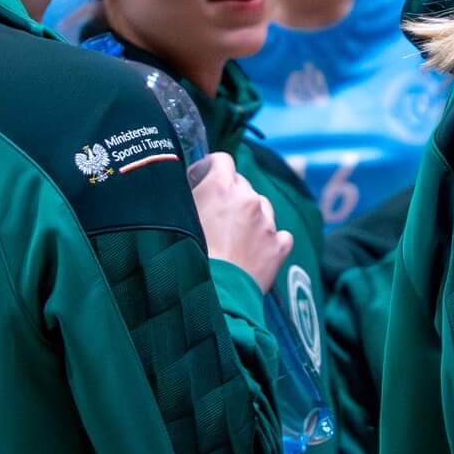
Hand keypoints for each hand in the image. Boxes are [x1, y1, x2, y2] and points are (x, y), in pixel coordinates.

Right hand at [192, 152, 292, 291]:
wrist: (211, 293)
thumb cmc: (183, 256)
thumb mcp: (174, 217)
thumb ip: (184, 197)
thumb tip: (186, 189)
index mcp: (222, 187)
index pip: (222, 160)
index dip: (210, 168)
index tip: (201, 180)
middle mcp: (249, 200)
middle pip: (242, 185)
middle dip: (228, 195)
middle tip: (211, 216)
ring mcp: (267, 223)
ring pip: (262, 208)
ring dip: (249, 216)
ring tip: (230, 238)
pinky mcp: (279, 246)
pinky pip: (279, 235)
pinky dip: (269, 240)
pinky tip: (253, 251)